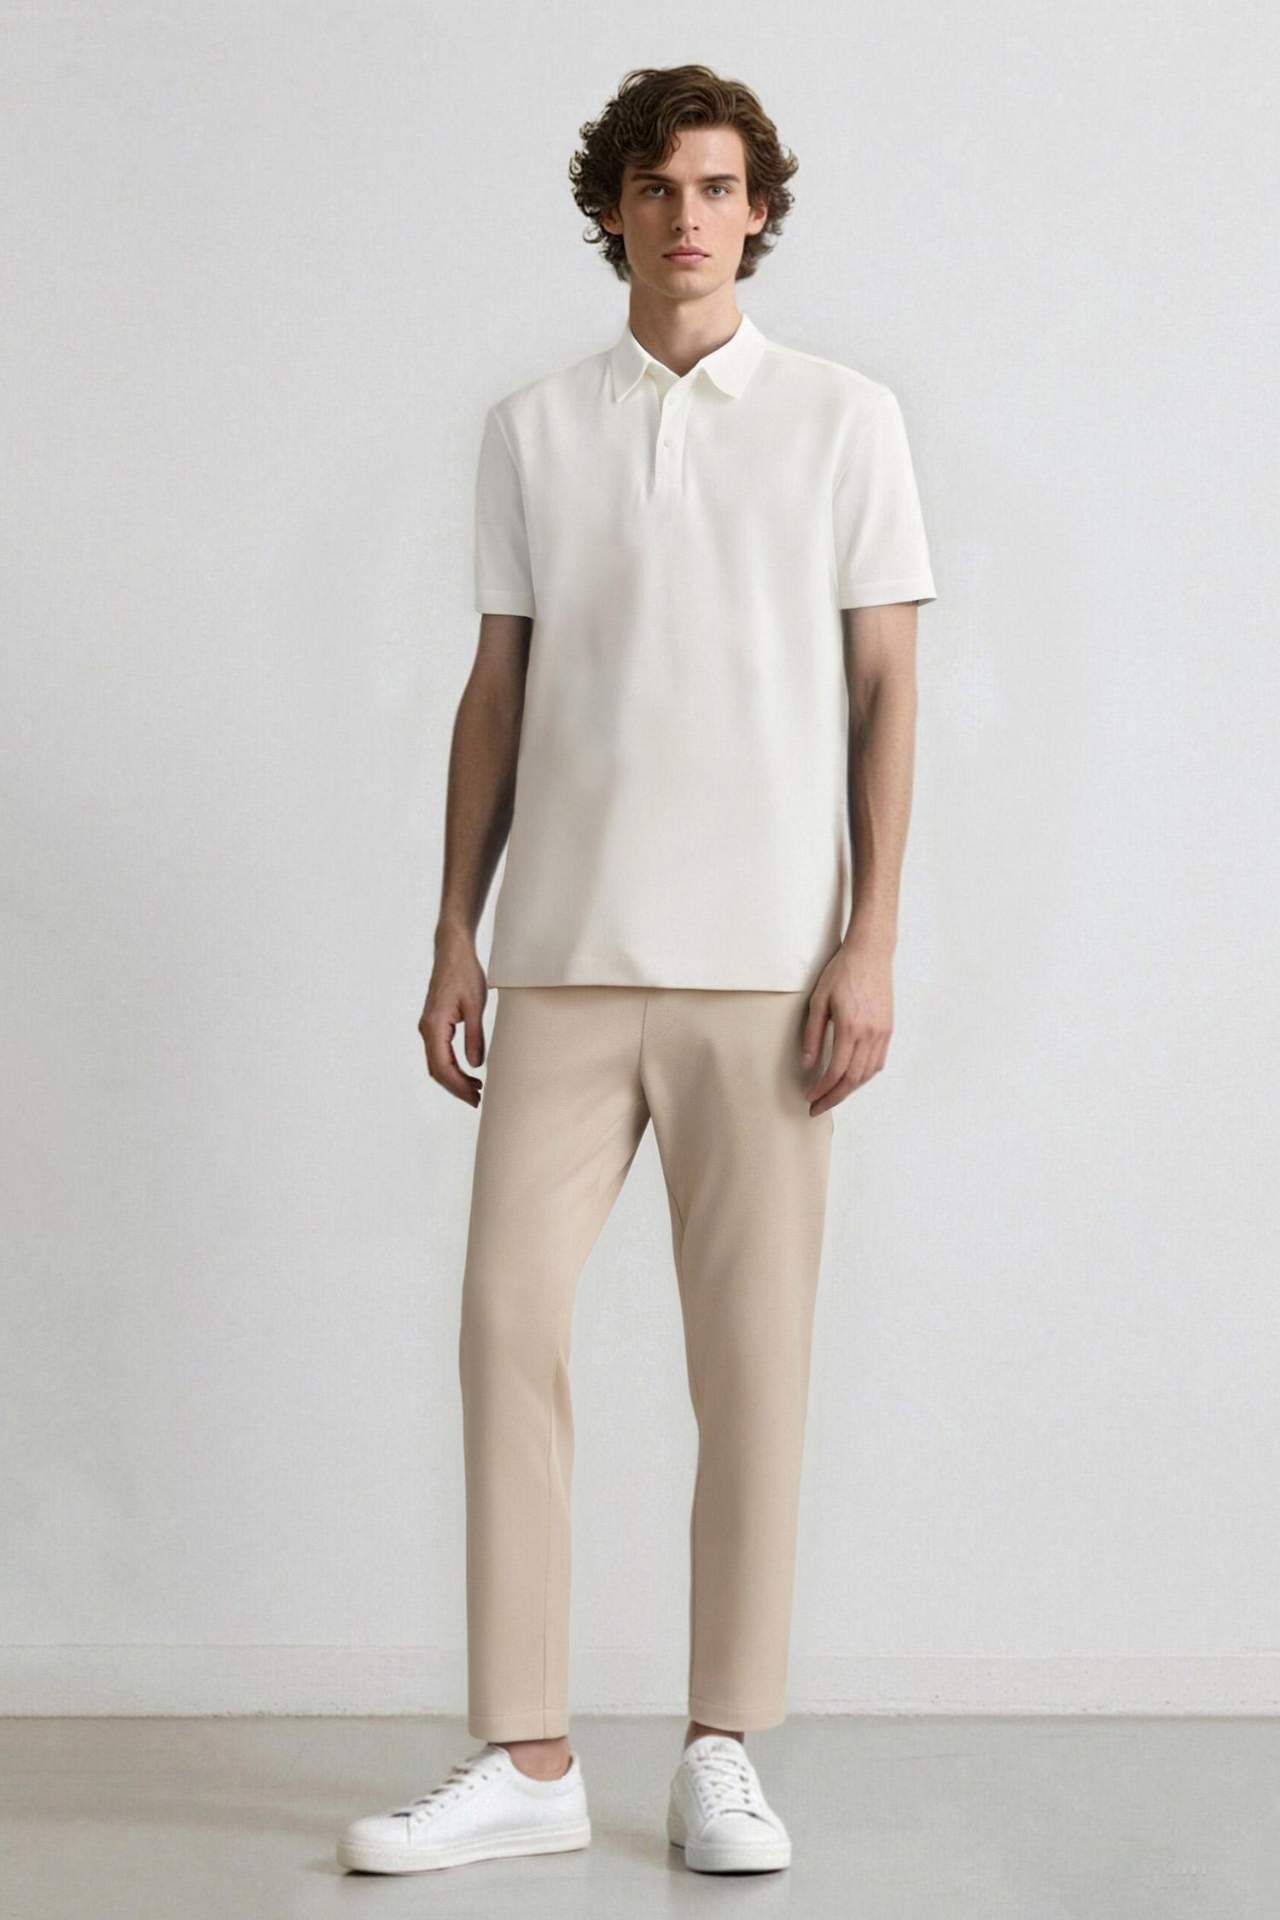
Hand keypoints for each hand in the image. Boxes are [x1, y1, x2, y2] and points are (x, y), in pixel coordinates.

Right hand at [419, 928, 487, 1106]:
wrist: (452, 952)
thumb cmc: (465, 974)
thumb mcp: (476, 1006)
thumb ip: (475, 1036)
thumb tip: (476, 1065)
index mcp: (434, 1026)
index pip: (442, 1067)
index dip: (458, 1086)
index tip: (476, 1097)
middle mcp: (426, 1029)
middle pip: (437, 1070)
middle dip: (456, 1088)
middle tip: (478, 1100)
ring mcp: (428, 1027)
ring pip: (437, 1064)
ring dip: (454, 1079)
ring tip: (476, 1089)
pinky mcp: (435, 1024)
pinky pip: (439, 1053)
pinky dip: (452, 1067)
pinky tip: (469, 1072)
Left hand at [800, 938, 894, 1115]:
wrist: (871, 953)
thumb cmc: (841, 972)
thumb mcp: (818, 1001)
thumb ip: (812, 1034)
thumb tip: (808, 1064)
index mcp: (850, 1027)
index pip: (835, 1070)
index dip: (821, 1089)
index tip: (809, 1097)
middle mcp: (870, 1034)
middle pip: (853, 1079)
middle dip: (834, 1097)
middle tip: (818, 1107)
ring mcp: (882, 1032)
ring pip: (867, 1073)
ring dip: (849, 1089)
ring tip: (832, 1095)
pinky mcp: (888, 1029)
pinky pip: (877, 1062)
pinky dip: (864, 1076)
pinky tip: (851, 1078)